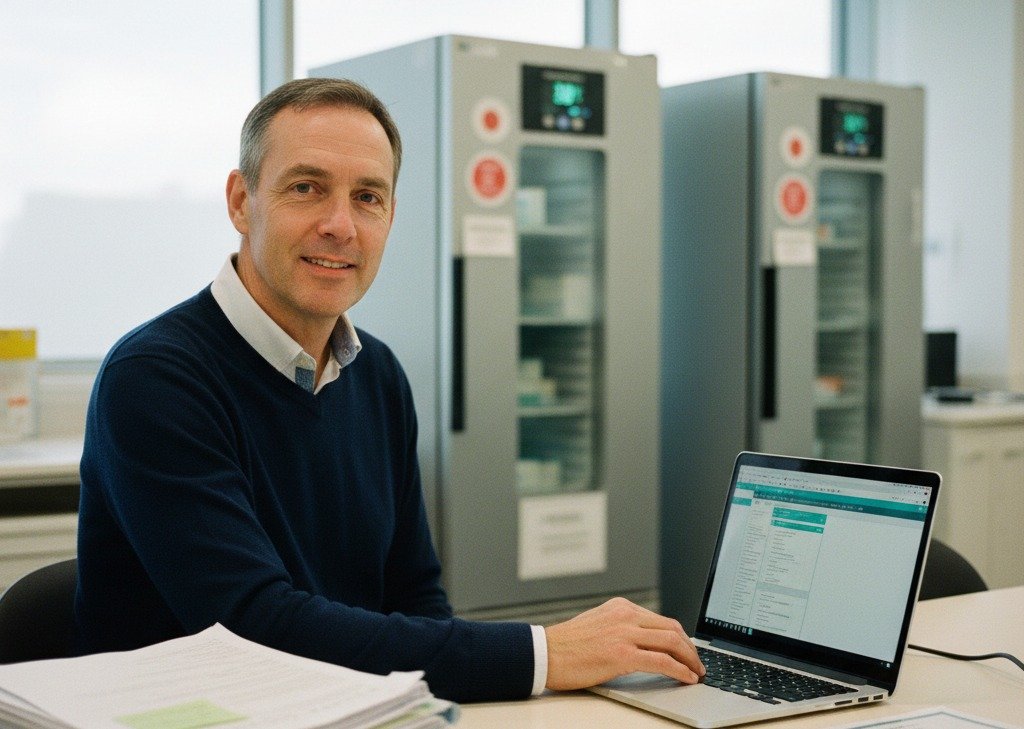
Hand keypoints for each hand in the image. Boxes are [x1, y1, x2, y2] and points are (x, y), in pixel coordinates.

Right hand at [544, 596, 704, 690]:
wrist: (544, 653)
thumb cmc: (566, 646)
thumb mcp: (598, 626)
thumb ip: (621, 629)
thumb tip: (645, 644)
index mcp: (620, 608)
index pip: (661, 620)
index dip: (680, 637)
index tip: (688, 650)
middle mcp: (625, 616)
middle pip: (672, 629)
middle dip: (690, 648)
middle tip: (698, 663)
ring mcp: (624, 633)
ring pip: (672, 642)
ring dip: (690, 660)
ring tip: (697, 672)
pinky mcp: (622, 654)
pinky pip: (662, 661)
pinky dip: (680, 670)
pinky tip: (686, 677)